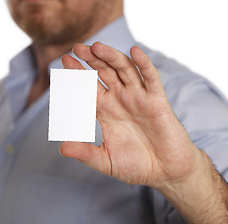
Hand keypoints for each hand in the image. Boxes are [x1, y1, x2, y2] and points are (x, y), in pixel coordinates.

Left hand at [61, 42, 227, 223]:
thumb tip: (62, 148)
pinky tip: (134, 51)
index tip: (64, 61)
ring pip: (124, 70)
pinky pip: (151, 79)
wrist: (165, 172)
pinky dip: (143, 64)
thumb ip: (85, 153)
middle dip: (91, 60)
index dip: (77, 74)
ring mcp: (139, 98)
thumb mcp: (106, 161)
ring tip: (97, 47)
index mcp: (106, 111)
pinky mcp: (157, 101)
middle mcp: (121, 100)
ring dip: (112, 57)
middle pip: (104, 73)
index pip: (88, 87)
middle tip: (77, 48)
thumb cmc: (136, 166)